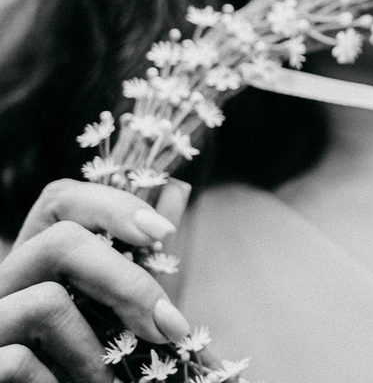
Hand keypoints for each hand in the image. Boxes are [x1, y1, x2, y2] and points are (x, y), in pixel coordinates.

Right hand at [0, 180, 191, 381]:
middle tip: (169, 326)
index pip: (61, 200)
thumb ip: (142, 255)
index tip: (163, 232)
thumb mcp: (123, 308)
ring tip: (106, 381)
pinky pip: (16, 360)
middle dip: (127, 283)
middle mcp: (4, 283)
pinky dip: (55, 382)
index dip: (113, 205)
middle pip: (60, 242)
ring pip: (44, 302)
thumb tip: (174, 190)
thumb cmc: (91, 366)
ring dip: (92, 349)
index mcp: (35, 262)